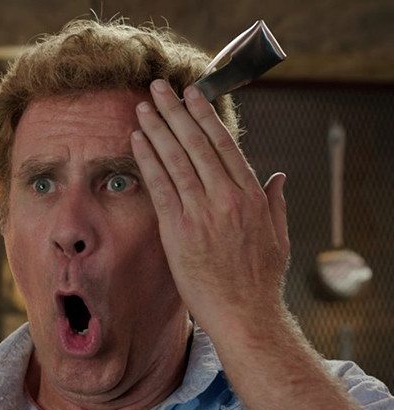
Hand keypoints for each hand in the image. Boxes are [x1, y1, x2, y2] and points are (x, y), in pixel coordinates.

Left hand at [130, 79, 289, 338]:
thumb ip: (276, 203)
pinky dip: (148, 160)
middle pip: (197, 144)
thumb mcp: (278, 237)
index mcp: (251, 196)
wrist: (246, 316)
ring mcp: (202, 213)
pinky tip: (137, 141)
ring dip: (158, 129)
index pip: (224, 145)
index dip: (205, 116)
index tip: (193, 95)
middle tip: (160, 87)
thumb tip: (279, 177)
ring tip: (143, 107)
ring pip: (176, 159)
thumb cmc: (260, 281)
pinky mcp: (179, 231)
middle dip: (176, 111)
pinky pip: (160, 186)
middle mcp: (227, 198)